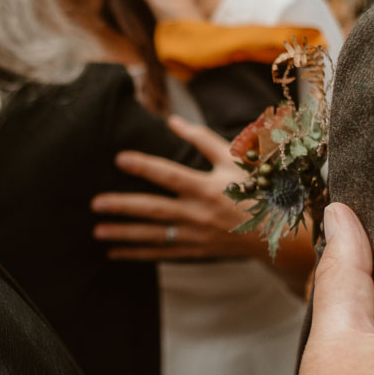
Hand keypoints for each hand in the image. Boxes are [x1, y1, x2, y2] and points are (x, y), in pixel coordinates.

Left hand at [91, 116, 314, 291]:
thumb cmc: (254, 190)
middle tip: (95, 204)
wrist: (277, 233)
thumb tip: (173, 121)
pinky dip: (136, 254)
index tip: (120, 159)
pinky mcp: (195, 251)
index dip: (145, 166)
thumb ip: (201, 140)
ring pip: (153, 235)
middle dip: (124, 207)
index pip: (170, 175)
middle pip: (154, 209)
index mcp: (208, 187)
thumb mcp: (232, 161)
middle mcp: (199, 213)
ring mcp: (196, 236)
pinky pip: (161, 253)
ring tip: (97, 231)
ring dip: (124, 234)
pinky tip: (113, 252)